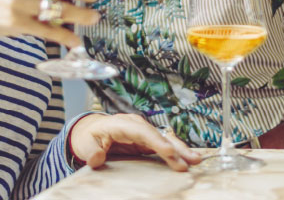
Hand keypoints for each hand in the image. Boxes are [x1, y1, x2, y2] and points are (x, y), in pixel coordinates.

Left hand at [69, 114, 200, 171]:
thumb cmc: (90, 138)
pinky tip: (188, 159)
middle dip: (175, 147)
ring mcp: (144, 132)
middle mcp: (136, 126)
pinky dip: (176, 152)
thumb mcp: (86, 145)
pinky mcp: (148, 141)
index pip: (141, 132)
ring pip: (165, 139)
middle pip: (158, 135)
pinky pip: (164, 145)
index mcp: (121, 124)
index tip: (168, 152)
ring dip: (180, 150)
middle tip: (191, 159)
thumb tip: (96, 158)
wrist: (93, 133)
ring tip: (196, 160)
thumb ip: (92, 152)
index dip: (156, 141)